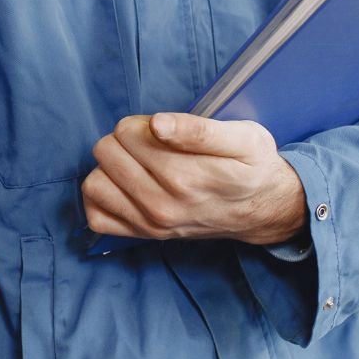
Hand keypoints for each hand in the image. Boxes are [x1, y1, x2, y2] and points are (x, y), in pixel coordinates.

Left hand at [81, 113, 305, 243]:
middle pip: (107, 151)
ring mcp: (151, 224)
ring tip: (138, 163)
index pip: (128, 133)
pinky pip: (96, 215)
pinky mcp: (143, 235)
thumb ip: (198, 129)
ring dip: (111, 167)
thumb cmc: (252, 167)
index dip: (142, 122)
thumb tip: (156, 124)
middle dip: (126, 140)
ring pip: (95, 182)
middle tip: (154, 145)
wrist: (263, 210)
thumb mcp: (244, 137)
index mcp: (186, 176)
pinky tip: (124, 185)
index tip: (164, 130)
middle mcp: (163, 204)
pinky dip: (104, 196)